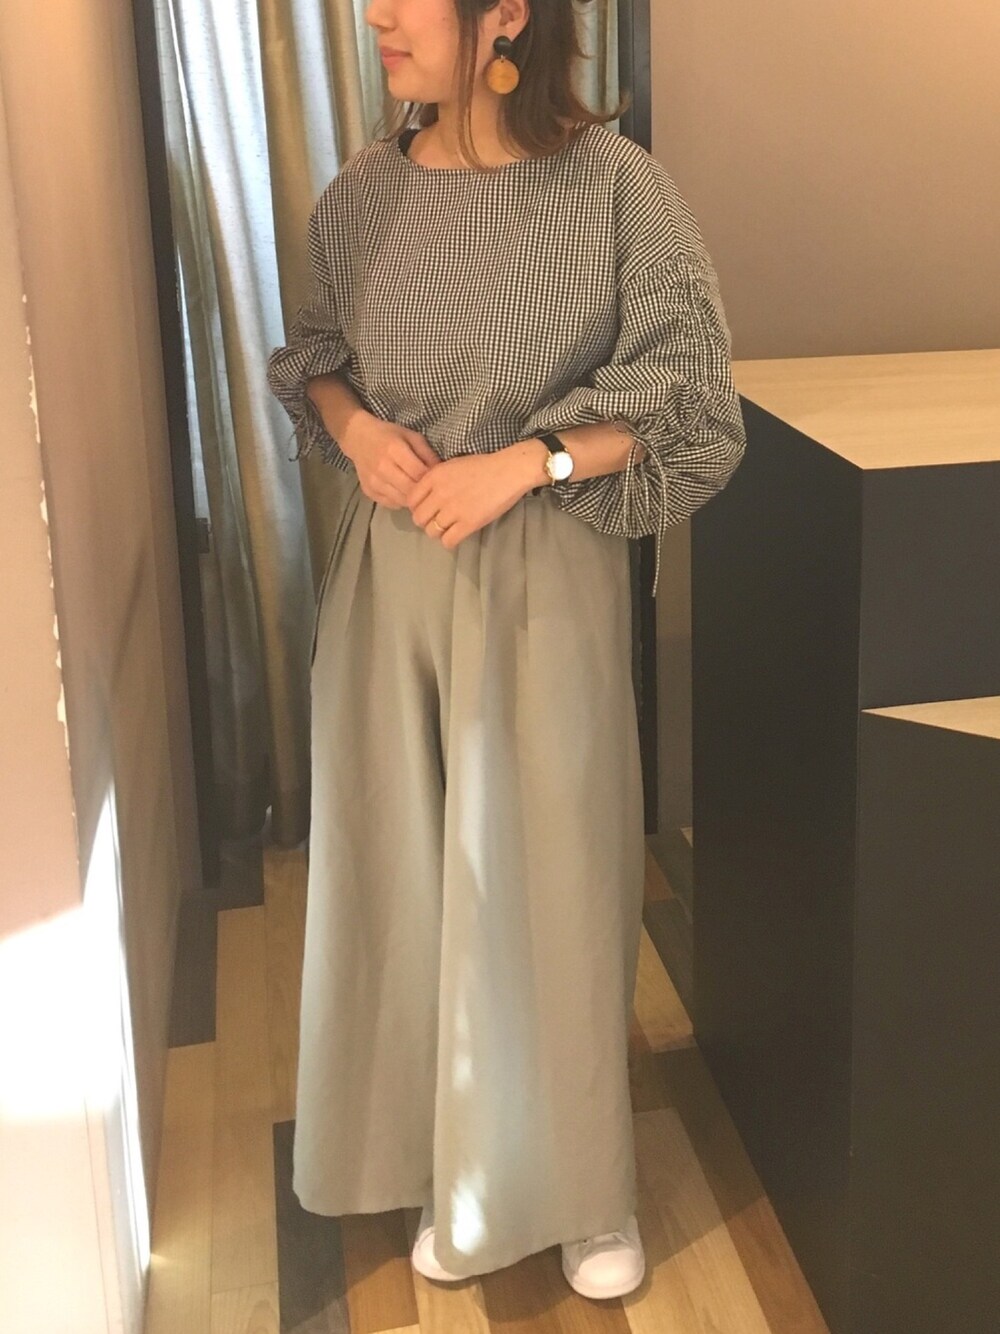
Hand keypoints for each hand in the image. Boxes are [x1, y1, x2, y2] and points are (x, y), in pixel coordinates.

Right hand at [341, 412, 440, 507]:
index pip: (419, 473)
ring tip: (419, 493)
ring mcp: (374, 481)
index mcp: (395, 450)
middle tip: (431, 490)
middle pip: (411, 489)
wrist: (359, 438)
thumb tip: (442, 472)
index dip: (431, 479)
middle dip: (423, 492)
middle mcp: (383, 468)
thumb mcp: (411, 437)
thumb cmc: (389, 435)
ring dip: (413, 499)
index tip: (438, 480)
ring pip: (402, 500)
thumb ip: (427, 454)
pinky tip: (404, 493)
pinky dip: (401, 501)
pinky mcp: (368, 491)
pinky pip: (391, 504)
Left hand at [408, 449, 535, 547]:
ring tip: (449, 528)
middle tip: (437, 520)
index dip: (417, 507)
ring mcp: (453, 510)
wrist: (509, 471)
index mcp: (434, 476)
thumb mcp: (452, 465)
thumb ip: (436, 479)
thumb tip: (426, 496)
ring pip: (431, 531)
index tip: (428, 508)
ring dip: (438, 532)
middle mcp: (439, 493)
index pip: (411, 500)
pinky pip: (448, 541)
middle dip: (426, 521)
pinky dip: (450, 541)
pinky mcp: (468, 523)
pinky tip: (456, 535)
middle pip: (418, 518)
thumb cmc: (483, 465)